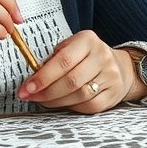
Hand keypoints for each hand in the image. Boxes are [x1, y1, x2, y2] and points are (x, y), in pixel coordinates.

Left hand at [16, 31, 134, 112]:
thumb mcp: (71, 48)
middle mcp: (102, 56)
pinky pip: (89, 106)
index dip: (43, 77)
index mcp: (88, 40)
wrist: (119, 67)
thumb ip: (53, 60)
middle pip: (71, 81)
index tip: (27, 87)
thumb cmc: (86, 57)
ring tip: (43, 101)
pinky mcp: (113, 94)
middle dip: (46, 92)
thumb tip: (31, 79)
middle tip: (30, 97)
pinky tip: (62, 103)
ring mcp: (110, 76)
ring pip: (79, 95)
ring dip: (56, 101)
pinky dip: (72, 107)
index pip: (63, 61)